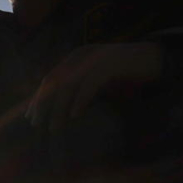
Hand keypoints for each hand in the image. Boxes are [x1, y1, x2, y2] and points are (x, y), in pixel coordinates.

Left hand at [28, 41, 164, 129]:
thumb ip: (80, 88)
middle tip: (36, 124)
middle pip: (54, 80)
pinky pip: (90, 83)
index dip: (39, 98)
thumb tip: (63, 110)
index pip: (50, 78)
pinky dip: (81, 99)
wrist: (152, 58)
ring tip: (54, 127)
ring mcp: (95, 57)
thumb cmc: (123, 73)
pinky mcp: (110, 63)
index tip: (30, 118)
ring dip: (59, 107)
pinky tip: (75, 115)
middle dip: (42, 103)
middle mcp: (81, 55)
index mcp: (76, 57)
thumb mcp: (97, 80)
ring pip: (69, 84)